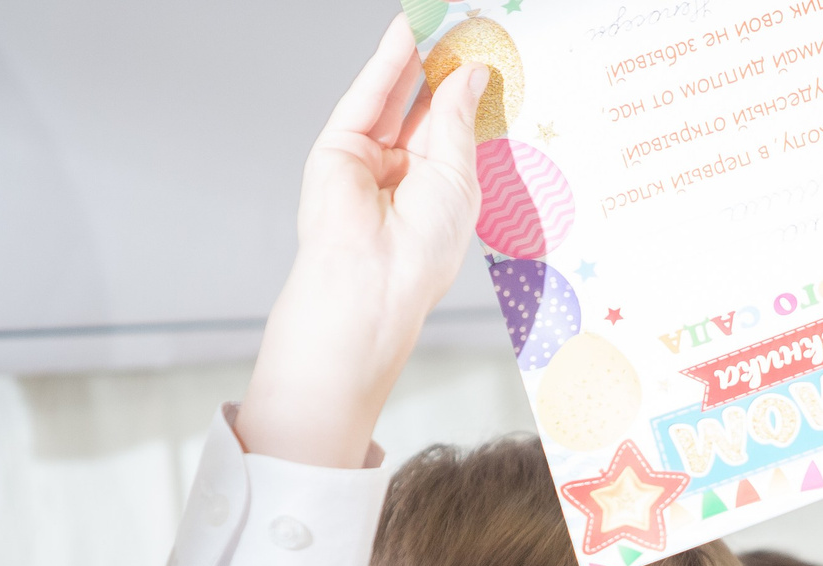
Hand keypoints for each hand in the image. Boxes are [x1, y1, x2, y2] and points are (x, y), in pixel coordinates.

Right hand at [238, 16, 488, 466]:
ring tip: (434, 18)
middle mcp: (405, 172)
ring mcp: (369, 160)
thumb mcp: (458, 174)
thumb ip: (458, 117)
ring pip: (393, 97)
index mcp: (441, 188)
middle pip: (424, 105)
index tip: (484, 49)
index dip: (468, 88)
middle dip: (441, 65)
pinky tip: (404, 35)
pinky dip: (385, 65)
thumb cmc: (420, 254)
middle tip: (462, 25)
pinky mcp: (338, 150)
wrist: (373, 283)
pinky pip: (367, 99)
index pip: (455, 125)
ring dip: (413, 56)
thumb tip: (468, 71)